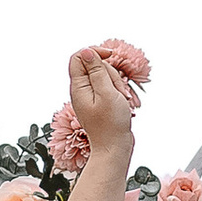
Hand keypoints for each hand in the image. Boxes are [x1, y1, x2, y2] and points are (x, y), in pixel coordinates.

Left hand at [66, 44, 135, 162]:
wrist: (115, 148)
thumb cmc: (111, 125)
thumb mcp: (107, 93)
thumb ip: (96, 71)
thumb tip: (86, 52)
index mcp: (78, 87)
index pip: (79, 57)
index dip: (94, 52)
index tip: (110, 55)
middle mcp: (82, 90)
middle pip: (95, 66)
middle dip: (111, 73)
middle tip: (117, 90)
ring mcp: (91, 97)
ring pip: (105, 77)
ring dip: (117, 84)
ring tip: (121, 99)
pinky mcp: (100, 102)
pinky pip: (109, 88)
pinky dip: (118, 92)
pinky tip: (123, 103)